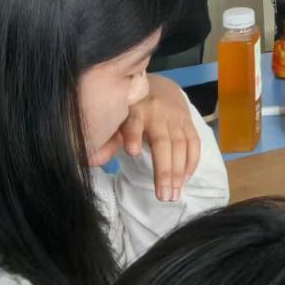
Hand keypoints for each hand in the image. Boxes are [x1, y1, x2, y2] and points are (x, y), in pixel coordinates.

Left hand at [89, 75, 201, 201]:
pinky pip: (194, 144)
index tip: (132, 152)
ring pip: (181, 145)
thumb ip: (107, 141)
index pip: (134, 122)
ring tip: (174, 195)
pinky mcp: (189, 123)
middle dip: (164, 169)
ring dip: (179, 172)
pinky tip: (185, 180)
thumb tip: (91, 161)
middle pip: (163, 142)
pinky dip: (191, 163)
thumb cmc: (133, 109)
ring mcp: (176, 118)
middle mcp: (158, 113)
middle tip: (163, 196)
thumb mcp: (117, 120)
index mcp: (136, 111)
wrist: (160, 87)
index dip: (133, 136)